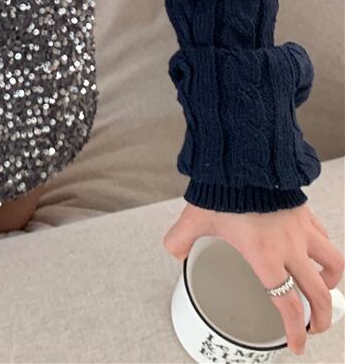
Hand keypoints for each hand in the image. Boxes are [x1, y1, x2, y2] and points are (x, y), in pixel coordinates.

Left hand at [164, 201, 344, 355]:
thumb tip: (173, 252)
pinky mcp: (305, 212)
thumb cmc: (222, 189)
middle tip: (315, 327)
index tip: (297, 345)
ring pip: (332, 264)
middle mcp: (289, 248)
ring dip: (330, 282)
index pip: (288, 304)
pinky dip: (324, 249)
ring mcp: (301, 230)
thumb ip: (180, 239)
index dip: (295, 330)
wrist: (243, 158)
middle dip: (321, 318)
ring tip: (321, 288)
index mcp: (264, 257)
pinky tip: (315, 251)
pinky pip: (324, 237)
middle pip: (319, 294)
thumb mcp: (195, 218)